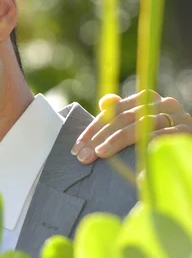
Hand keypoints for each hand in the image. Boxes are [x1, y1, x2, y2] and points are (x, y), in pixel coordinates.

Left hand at [71, 90, 191, 163]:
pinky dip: (144, 146)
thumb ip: (123, 113)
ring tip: (100, 153)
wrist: (190, 153)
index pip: (114, 110)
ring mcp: (179, 118)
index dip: (93, 127)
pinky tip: (130, 158)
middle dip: (100, 136)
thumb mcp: (141, 125)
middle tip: (83, 156)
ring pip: (141, 124)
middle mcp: (165, 104)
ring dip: (117, 140)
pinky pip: (162, 137)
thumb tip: (104, 101)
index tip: (77, 146)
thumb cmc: (164, 139)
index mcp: (149, 99)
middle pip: (125, 117)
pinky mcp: (188, 132)